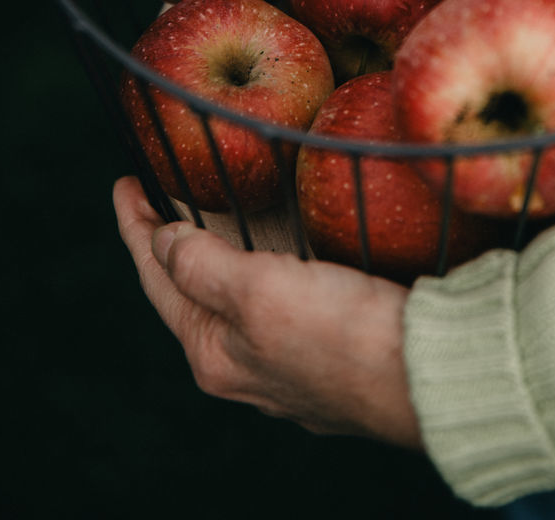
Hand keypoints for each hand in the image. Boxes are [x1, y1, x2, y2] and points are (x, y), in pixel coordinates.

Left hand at [113, 176, 422, 446]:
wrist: (429, 373)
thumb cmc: (341, 333)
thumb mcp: (258, 292)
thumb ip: (201, 264)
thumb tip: (163, 241)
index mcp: (215, 354)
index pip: (159, 279)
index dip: (137, 227)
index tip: (125, 182)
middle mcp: (246, 366)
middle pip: (196, 291)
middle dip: (178, 245)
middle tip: (167, 195)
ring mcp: (289, 364)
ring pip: (241, 298)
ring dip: (226, 256)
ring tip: (217, 216)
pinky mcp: (331, 351)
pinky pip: (282, 302)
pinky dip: (270, 269)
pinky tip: (286, 254)